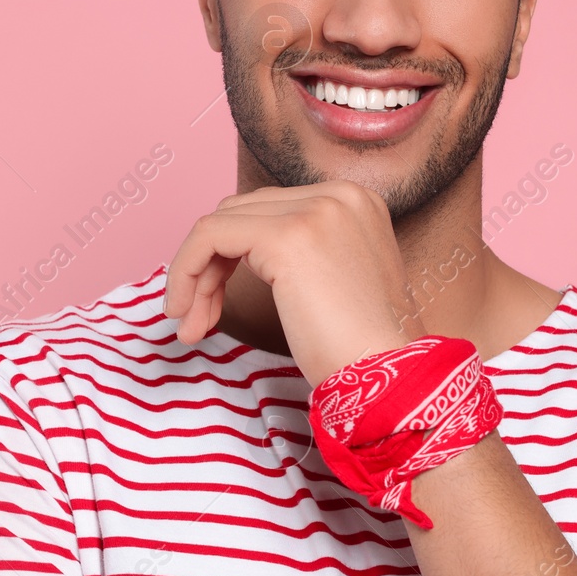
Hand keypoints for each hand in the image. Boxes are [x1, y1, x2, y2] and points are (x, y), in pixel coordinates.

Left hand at [164, 180, 427, 385]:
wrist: (389, 381)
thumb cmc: (360, 350)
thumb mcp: (332, 281)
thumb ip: (297, 254)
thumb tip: (231, 254)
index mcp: (355, 202)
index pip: (266, 211)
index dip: (229, 257)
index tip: (212, 306)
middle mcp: (339, 195)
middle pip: (241, 214)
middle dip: (209, 268)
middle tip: (197, 320)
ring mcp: (316, 210)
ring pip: (220, 225)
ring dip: (196, 277)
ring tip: (192, 326)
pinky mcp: (287, 236)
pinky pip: (209, 237)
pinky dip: (186, 271)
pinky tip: (186, 313)